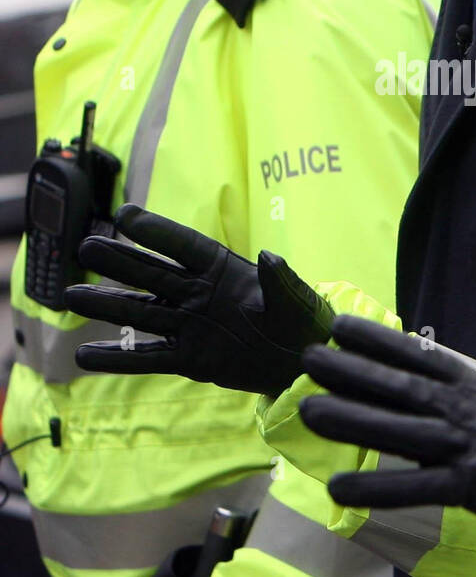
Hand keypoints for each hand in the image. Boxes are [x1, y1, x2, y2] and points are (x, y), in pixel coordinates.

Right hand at [65, 203, 333, 397]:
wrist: (303, 361)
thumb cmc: (303, 320)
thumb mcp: (298, 299)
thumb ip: (282, 280)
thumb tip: (271, 256)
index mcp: (225, 269)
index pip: (184, 245)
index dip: (156, 231)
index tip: (124, 215)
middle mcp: (199, 293)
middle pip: (152, 274)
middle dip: (120, 261)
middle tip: (85, 246)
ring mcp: (191, 325)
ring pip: (142, 313)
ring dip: (108, 304)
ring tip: (71, 296)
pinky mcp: (190, 359)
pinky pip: (148, 358)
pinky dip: (119, 358)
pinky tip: (85, 356)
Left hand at [301, 317, 475, 550]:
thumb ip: (455, 389)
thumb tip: (409, 376)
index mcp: (471, 384)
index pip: (417, 355)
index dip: (377, 340)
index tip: (339, 327)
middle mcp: (463, 409)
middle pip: (399, 386)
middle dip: (351, 372)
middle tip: (308, 359)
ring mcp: (465, 447)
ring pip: (399, 430)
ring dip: (351, 420)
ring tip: (309, 412)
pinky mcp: (469, 486)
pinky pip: (414, 487)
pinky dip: (376, 487)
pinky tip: (340, 488)